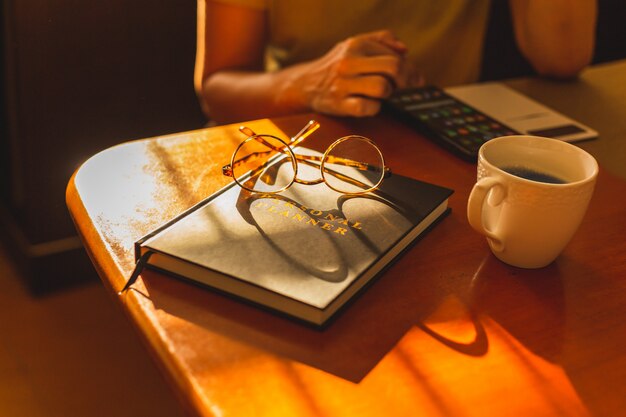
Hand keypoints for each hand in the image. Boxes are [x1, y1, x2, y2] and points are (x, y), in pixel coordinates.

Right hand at [281, 30, 421, 116]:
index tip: (416, 79)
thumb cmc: (337, 65)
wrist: (305, 85)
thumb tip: (405, 50)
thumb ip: (381, 40)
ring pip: (383, 88)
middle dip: (405, 80)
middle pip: (394, 68)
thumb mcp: (355, 44)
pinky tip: (369, 105)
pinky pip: (368, 108)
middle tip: (405, 88)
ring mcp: (343, 84)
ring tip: (381, 94)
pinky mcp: (339, 104)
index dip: (411, 69)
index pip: (395, 55)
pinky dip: (374, 108)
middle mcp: (349, 62)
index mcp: (356, 44)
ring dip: (388, 94)